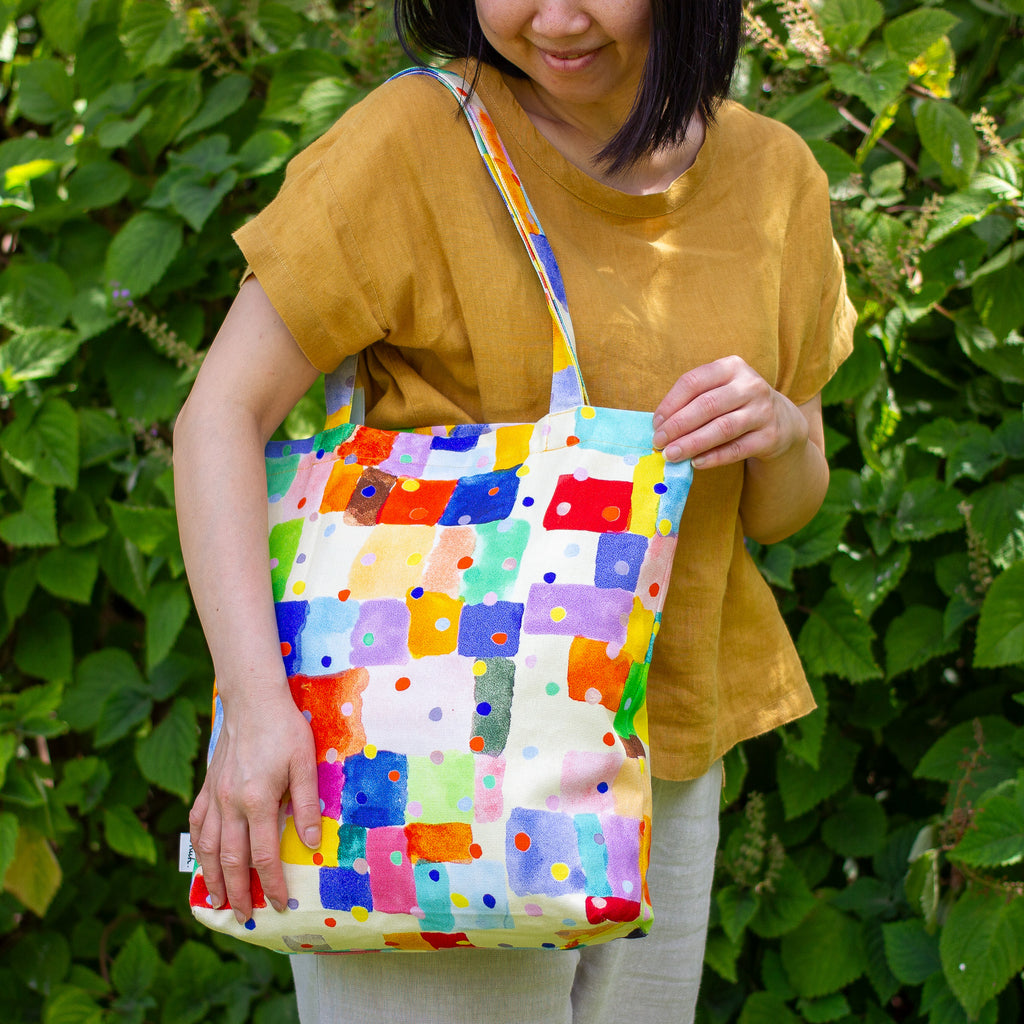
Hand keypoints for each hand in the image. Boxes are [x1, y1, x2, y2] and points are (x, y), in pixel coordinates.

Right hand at [189, 689, 319, 923]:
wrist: (252, 700)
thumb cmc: (284, 729)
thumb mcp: (305, 763)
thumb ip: (307, 804)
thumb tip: (311, 844)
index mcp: (258, 800)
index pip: (263, 856)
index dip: (271, 884)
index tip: (280, 904)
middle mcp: (230, 803)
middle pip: (230, 859)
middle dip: (238, 891)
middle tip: (244, 916)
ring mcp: (214, 795)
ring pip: (206, 847)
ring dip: (212, 877)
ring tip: (218, 899)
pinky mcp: (207, 785)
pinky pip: (197, 823)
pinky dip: (197, 846)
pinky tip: (202, 858)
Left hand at [652, 356, 808, 468]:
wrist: (781, 421)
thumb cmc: (736, 405)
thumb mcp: (719, 392)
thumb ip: (693, 402)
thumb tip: (660, 427)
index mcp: (731, 367)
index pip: (693, 382)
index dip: (670, 403)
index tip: (656, 424)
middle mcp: (750, 385)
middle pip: (706, 405)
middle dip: (678, 425)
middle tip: (659, 442)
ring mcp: (763, 410)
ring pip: (722, 428)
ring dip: (692, 443)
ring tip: (671, 455)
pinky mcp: (770, 436)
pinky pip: (737, 449)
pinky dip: (714, 457)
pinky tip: (696, 463)